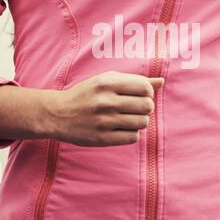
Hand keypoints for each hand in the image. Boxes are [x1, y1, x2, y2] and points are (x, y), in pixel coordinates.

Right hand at [44, 72, 164, 145]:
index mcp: (107, 83)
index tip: (140, 95)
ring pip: (142, 123)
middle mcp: (106, 101)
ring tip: (128, 118)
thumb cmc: (86, 94)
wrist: (58, 114)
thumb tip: (161, 81)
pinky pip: (133, 137)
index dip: (148, 92)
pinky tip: (121, 128)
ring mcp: (104, 121)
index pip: (145, 87)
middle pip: (147, 106)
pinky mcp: (102, 138)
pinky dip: (131, 133)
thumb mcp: (106, 80)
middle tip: (136, 108)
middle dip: (146, 107)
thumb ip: (134, 80)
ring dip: (139, 121)